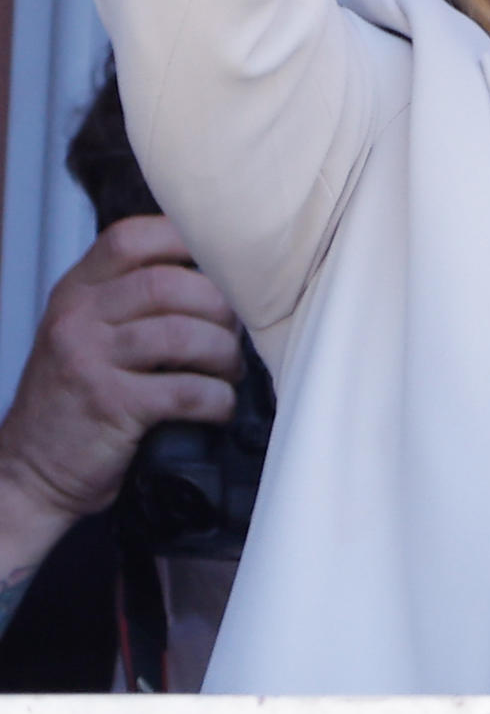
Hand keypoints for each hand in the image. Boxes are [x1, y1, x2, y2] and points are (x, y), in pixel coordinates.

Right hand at [0, 217, 241, 564]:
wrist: (31, 474)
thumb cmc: (74, 399)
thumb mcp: (84, 333)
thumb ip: (127, 298)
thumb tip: (214, 276)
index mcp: (75, 292)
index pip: (130, 239)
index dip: (183, 241)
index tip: (219, 264)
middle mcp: (77, 318)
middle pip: (167, 284)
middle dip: (218, 305)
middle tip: (234, 332)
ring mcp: (90, 361)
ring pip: (182, 335)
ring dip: (223, 353)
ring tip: (229, 370)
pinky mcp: (110, 405)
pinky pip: (184, 390)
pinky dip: (216, 398)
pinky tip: (219, 405)